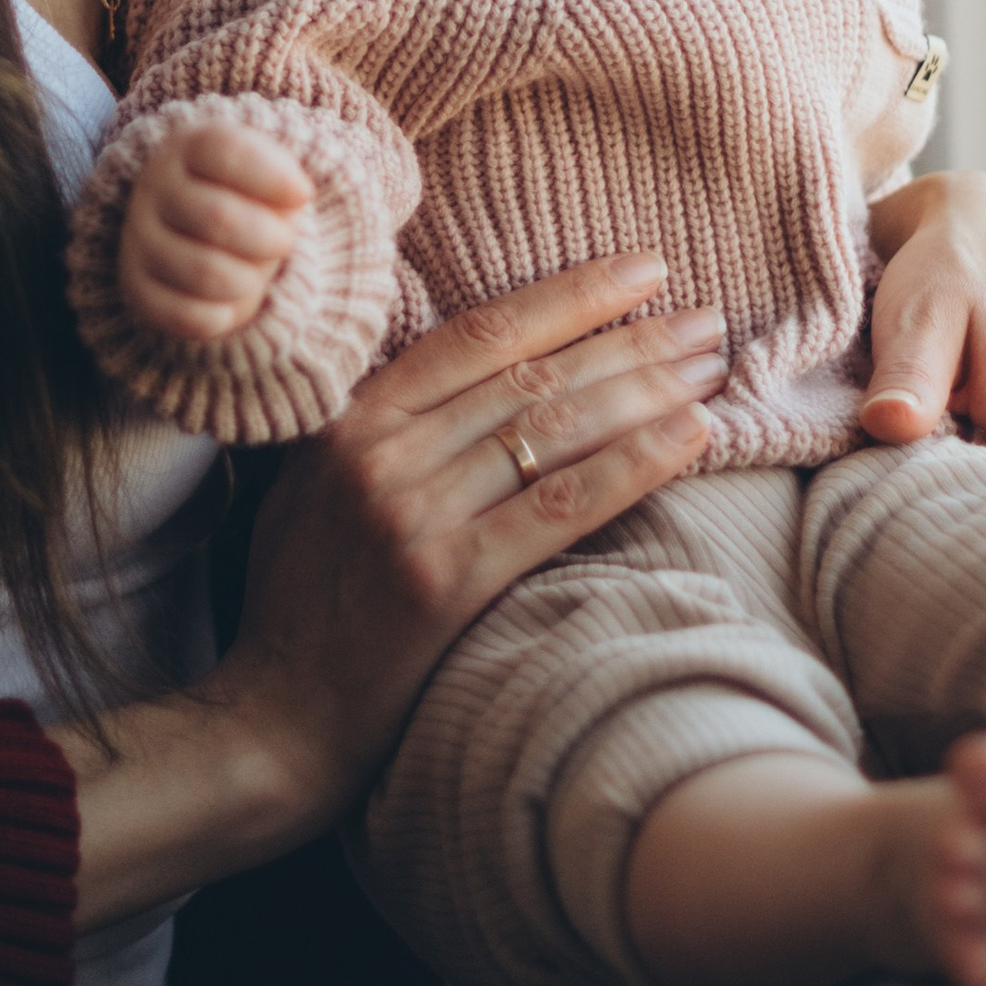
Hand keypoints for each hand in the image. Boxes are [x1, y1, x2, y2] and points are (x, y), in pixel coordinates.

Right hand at [58, 258, 728, 925]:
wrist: (273, 716)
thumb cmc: (303, 601)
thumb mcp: (317, 487)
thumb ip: (385, 425)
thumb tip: (484, 370)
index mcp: (350, 419)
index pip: (478, 333)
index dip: (569, 295)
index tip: (644, 268)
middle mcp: (379, 453)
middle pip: (528, 376)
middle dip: (628, 340)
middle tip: (705, 318)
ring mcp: (410, 515)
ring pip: (551, 430)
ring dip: (644, 391)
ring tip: (711, 368)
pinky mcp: (444, 581)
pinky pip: (558, 507)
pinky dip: (632, 464)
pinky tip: (692, 437)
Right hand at [118, 121, 310, 338]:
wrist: (196, 228)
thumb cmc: (245, 193)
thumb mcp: (266, 170)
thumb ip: (286, 177)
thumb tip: (297, 195)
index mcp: (187, 147)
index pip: (228, 153)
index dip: (275, 178)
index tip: (303, 195)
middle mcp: (154, 188)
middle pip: (219, 218)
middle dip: (270, 238)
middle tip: (284, 242)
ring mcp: (139, 239)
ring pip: (206, 274)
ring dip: (250, 280)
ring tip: (257, 273)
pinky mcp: (138, 288)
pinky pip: (188, 316)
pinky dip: (224, 315)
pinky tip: (231, 300)